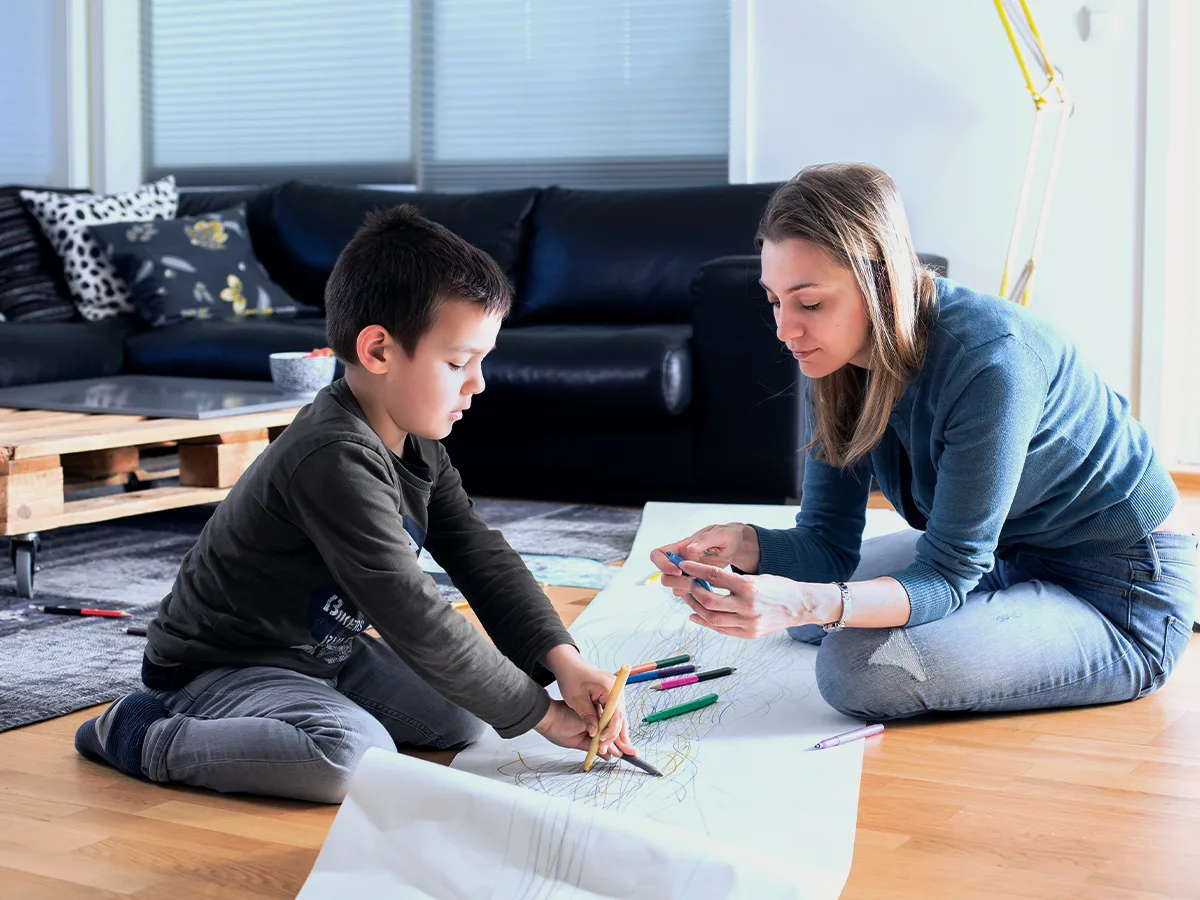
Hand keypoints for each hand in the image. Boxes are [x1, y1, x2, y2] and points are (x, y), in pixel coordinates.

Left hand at [541, 645, 636, 757]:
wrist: (568, 664)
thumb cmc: (571, 677)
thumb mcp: (576, 699)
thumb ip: (587, 716)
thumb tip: (594, 733)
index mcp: (610, 687)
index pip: (616, 714)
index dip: (610, 730)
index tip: (602, 741)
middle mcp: (616, 689)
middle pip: (620, 716)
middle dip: (615, 734)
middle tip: (611, 749)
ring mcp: (614, 691)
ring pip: (618, 715)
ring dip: (614, 731)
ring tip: (614, 747)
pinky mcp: (610, 694)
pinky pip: (613, 712)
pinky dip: (611, 724)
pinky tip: (610, 736)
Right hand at [651, 523, 760, 598]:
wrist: (739, 548)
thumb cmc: (729, 537)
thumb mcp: (721, 534)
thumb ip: (705, 540)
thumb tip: (689, 547)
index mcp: (682, 547)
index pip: (658, 555)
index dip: (662, 564)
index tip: (678, 570)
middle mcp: (681, 561)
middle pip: (665, 577)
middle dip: (677, 582)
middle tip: (695, 583)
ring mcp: (688, 574)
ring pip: (676, 588)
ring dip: (688, 590)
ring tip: (707, 586)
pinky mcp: (697, 583)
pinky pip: (688, 594)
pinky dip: (697, 595)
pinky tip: (710, 590)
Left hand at [672, 560, 839, 639]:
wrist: (801, 606)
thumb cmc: (778, 588)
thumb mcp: (756, 577)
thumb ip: (732, 581)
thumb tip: (704, 579)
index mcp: (749, 586)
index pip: (714, 575)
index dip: (696, 570)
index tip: (684, 565)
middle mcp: (747, 606)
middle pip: (708, 600)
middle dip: (694, 591)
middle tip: (689, 584)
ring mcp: (748, 623)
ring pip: (711, 618)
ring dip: (696, 608)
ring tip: (690, 599)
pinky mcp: (749, 634)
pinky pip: (721, 630)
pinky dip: (705, 623)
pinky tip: (696, 616)